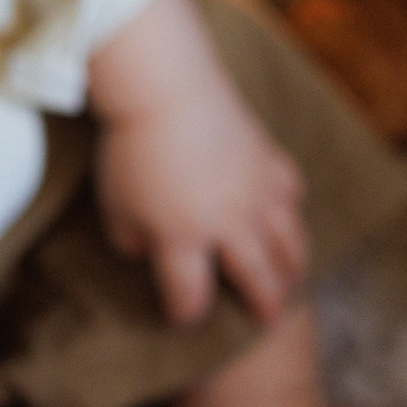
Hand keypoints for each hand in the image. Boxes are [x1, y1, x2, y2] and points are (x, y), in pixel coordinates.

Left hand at [96, 88, 307, 325]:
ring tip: (291, 280)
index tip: (183, 317)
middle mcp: (227, 222)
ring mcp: (255, 192)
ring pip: (287, 241)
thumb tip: (145, 254)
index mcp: (183, 237)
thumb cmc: (131, 147)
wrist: (166, 86)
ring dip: (291, 266)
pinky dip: (292, 212)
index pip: (190, 295)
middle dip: (262, 304)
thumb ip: (130, 239)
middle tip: (268, 320)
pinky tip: (288, 217)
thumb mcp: (115, 203)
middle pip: (256, 277)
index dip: (185, 313)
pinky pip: (291, 195)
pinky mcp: (269, 160)